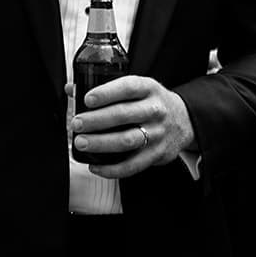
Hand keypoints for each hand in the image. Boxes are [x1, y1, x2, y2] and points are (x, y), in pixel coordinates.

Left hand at [72, 75, 194, 178]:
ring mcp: (157, 133)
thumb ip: (106, 88)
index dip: (106, 93)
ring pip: (127, 140)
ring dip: (101, 143)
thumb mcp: (138, 88)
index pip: (128, 87)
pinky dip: (111, 169)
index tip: (87, 99)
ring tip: (81, 142)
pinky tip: (95, 166)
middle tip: (77, 123)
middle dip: (96, 120)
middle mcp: (155, 110)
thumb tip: (71, 89)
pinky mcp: (157, 154)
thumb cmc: (152, 103)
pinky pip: (133, 165)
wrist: (184, 120)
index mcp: (149, 89)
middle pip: (123, 115)